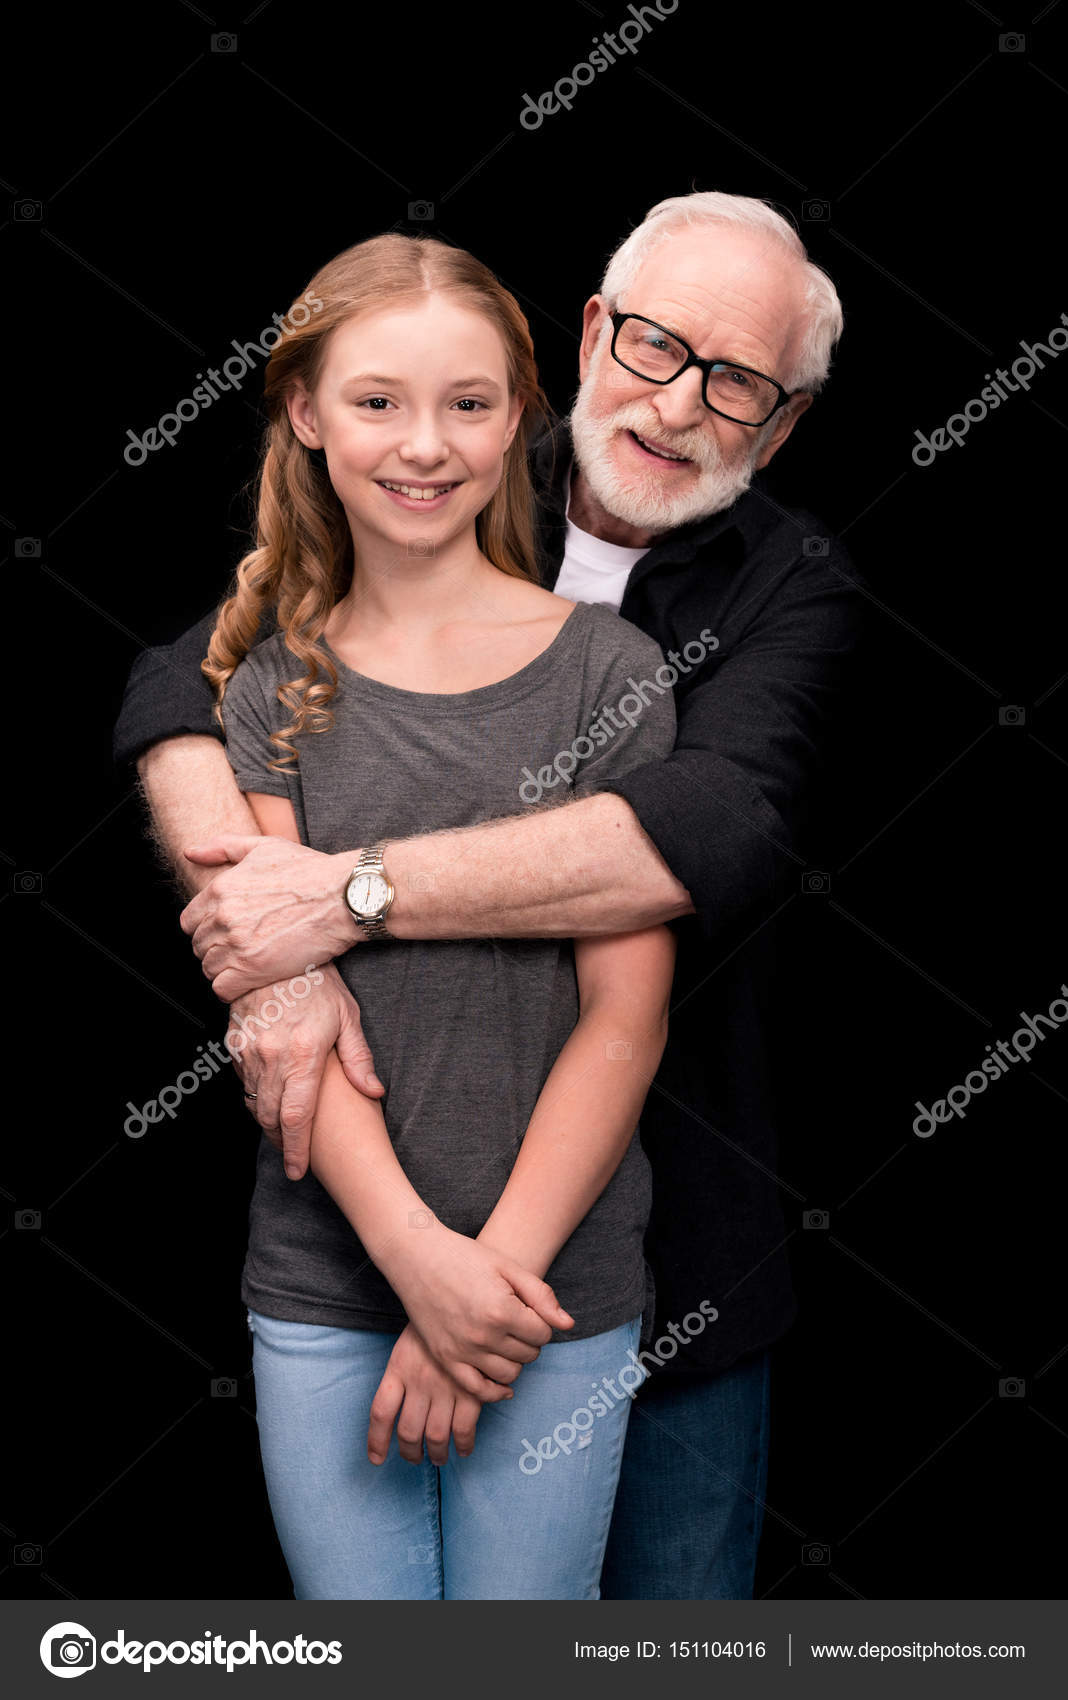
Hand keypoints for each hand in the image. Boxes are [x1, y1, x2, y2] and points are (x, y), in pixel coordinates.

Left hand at [179, 836, 359, 997]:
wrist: (343, 896)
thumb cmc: (310, 871)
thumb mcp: (265, 847)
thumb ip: (222, 847)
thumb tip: (191, 852)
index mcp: (221, 889)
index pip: (189, 921)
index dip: (205, 929)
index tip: (224, 932)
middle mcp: (223, 917)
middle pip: (199, 946)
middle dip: (215, 949)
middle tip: (241, 949)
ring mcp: (236, 944)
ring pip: (209, 968)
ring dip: (225, 969)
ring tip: (247, 965)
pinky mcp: (253, 969)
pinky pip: (222, 988)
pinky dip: (230, 988)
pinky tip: (248, 981)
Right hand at [226, 963, 383, 1177]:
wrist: (276, 952)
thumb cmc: (317, 982)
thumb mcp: (347, 1016)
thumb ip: (358, 1058)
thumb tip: (374, 1091)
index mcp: (303, 1053)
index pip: (297, 1117)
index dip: (296, 1150)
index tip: (298, 1170)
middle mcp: (271, 1055)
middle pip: (271, 1117)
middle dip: (281, 1143)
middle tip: (293, 1157)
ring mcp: (249, 1049)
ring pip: (254, 1102)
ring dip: (267, 1122)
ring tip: (283, 1132)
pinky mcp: (234, 1042)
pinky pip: (243, 1080)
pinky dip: (255, 1095)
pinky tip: (271, 1096)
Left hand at [367, 1324, 486, 1465]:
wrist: (465, 1300)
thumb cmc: (435, 1321)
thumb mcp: (408, 1341)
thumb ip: (401, 1372)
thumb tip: (398, 1404)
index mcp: (399, 1368)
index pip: (381, 1412)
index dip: (376, 1441)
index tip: (377, 1459)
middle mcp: (419, 1382)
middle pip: (408, 1431)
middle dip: (411, 1452)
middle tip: (416, 1458)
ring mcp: (445, 1388)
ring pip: (435, 1435)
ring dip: (437, 1453)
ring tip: (440, 1457)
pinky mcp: (471, 1390)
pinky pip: (463, 1429)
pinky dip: (464, 1444)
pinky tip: (464, 1448)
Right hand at [379, 1220, 572, 1399]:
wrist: (417, 1256)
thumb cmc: (465, 1256)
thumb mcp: (508, 1267)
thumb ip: (541, 1295)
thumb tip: (568, 1325)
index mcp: (502, 1310)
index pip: (543, 1334)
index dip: (542, 1322)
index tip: (529, 1310)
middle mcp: (483, 1336)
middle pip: (528, 1355)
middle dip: (531, 1340)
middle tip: (519, 1323)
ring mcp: (462, 1351)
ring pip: (509, 1375)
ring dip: (516, 1361)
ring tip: (508, 1341)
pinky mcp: (445, 1359)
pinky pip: (478, 1390)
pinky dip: (495, 1391)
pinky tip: (502, 1382)